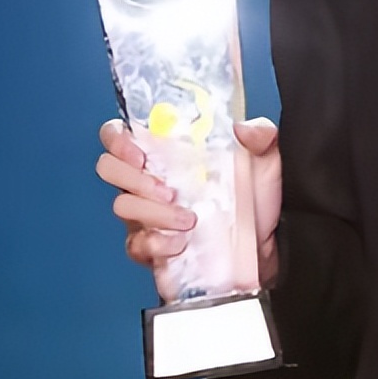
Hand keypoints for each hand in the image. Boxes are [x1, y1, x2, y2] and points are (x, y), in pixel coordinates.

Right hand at [96, 117, 282, 299]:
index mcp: (173, 153)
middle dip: (131, 176)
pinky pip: (136, 244)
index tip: (140, 151)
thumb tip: (243, 129)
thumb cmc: (259, 201)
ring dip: (152, 211)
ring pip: (122, 206)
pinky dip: (155, 242)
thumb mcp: (268, 160)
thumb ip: (262, 135)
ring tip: (188, 218)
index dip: (119, 138)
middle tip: (167, 188)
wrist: (266, 249)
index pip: (124, 134)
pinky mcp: (152, 248)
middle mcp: (153, 180)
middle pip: (110, 168)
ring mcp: (148, 215)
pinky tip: (179, 242)